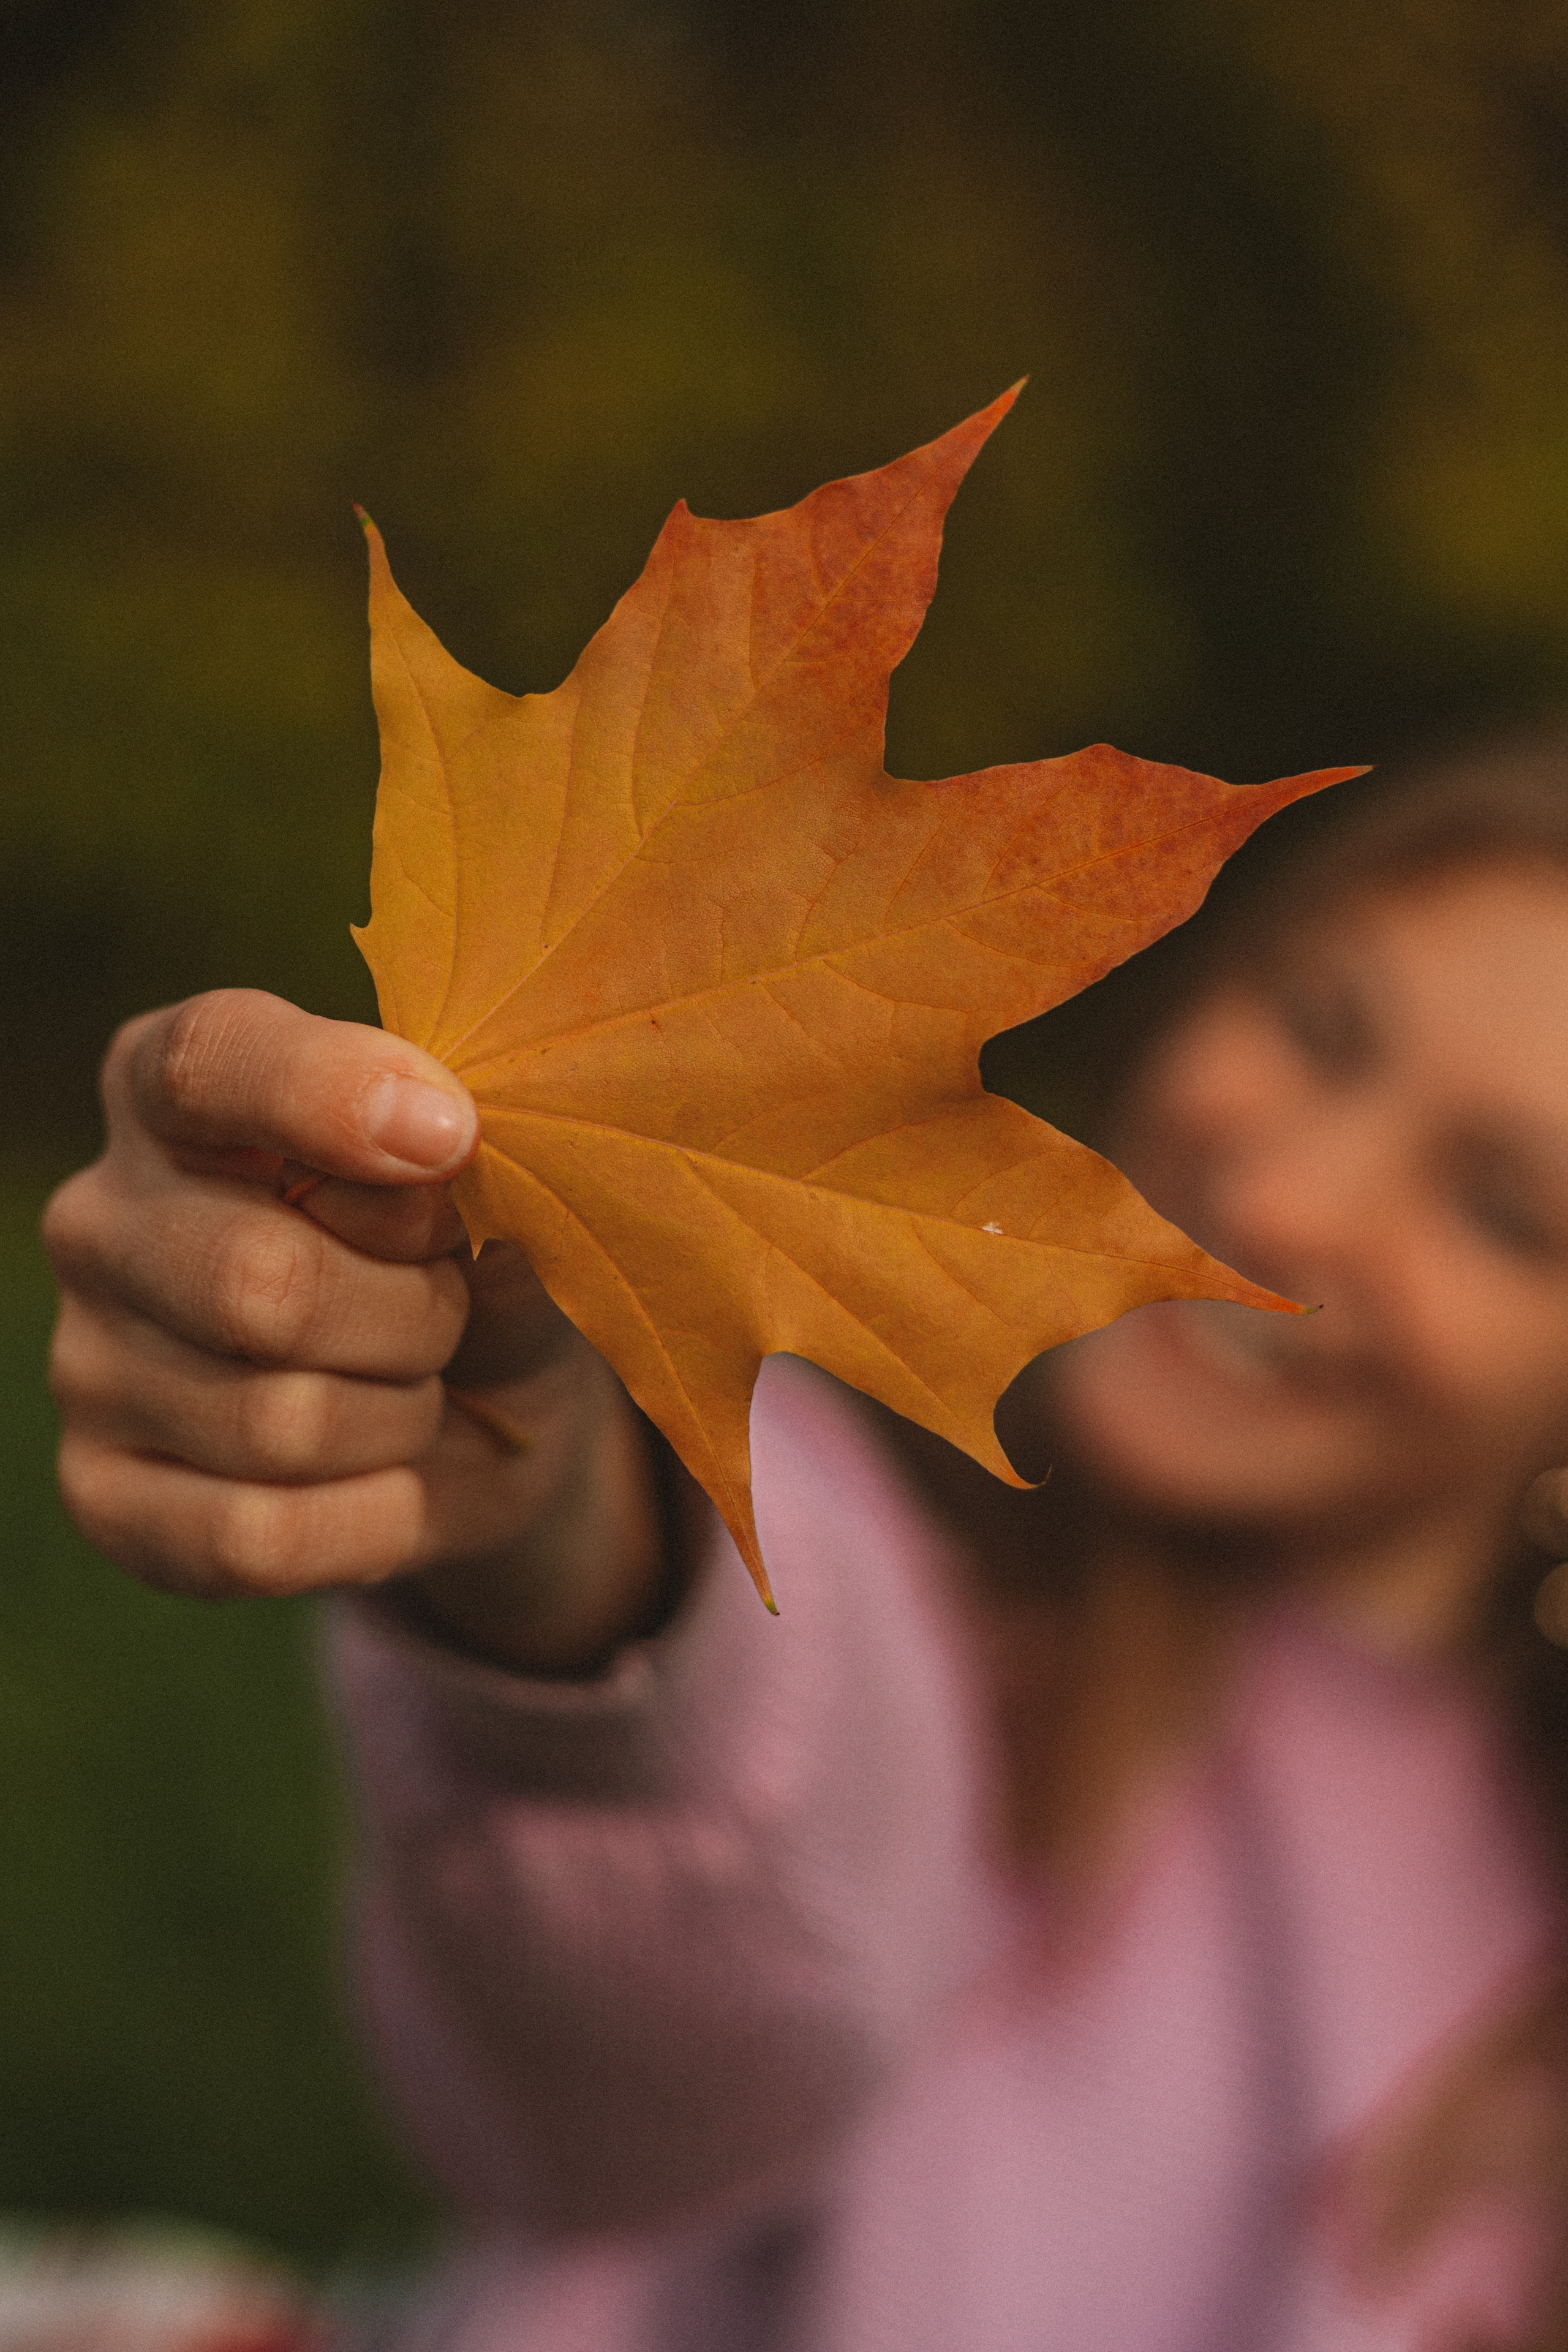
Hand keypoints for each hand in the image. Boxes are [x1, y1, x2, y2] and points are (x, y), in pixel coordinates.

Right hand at [44, 991, 662, 1667]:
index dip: (331, 1095)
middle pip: (260, 1279)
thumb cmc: (474, 1259)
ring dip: (400, 1417)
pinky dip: (369, 1520)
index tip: (450, 1135)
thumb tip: (437, 1155)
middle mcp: (103, 1215)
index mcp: (180, 1090)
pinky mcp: (103, 1494)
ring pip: (275, 1422)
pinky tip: (389, 1482)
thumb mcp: (500, 1192)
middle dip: (412, 1314)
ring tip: (414, 1387)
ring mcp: (86, 1361)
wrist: (488, 1416)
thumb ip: (468, 1163)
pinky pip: (253, 1537)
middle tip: (447, 1310)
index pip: (211, 1061)